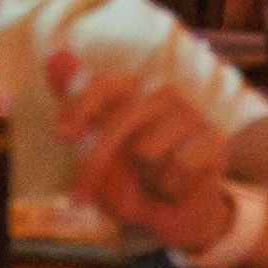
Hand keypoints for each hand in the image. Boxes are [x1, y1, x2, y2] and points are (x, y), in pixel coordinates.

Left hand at [48, 48, 236, 256]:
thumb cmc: (138, 180)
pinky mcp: (213, 137)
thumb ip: (81, 110)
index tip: (61, 136)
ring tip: (150, 183)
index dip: (80, 106)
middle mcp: (163, 93)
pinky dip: (169, 187)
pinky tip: (177, 186)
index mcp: (133, 91)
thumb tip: (54, 56)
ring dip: (141, 179)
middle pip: (119, 122)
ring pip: (147, 150)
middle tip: (79, 198)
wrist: (185, 211)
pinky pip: (176, 166)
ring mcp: (191, 113)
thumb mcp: (101, 155)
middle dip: (95, 163)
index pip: (104, 85)